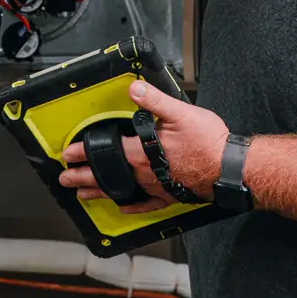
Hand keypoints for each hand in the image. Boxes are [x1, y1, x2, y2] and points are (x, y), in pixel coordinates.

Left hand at [58, 80, 229, 204]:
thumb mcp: (180, 113)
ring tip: (83, 195)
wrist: (231, 167)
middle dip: (82, 177)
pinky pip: (146, 205)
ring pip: (121, 192)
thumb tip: (134, 89)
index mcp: (143, 153)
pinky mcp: (170, 196)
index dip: (84, 153)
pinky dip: (132, 206)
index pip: (106, 152)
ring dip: (100, 192)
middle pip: (107, 176)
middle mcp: (145, 173)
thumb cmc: (209, 142)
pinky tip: (124, 208)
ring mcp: (156, 187)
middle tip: (65, 180)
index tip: (67, 155)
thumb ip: (155, 101)